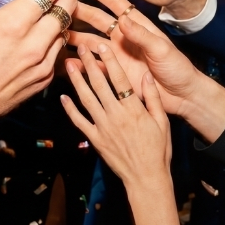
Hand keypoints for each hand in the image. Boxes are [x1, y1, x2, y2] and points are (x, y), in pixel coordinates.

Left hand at [61, 44, 170, 187]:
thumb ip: (153, 97)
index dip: (110, 60)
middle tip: (81, 48)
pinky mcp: (95, 139)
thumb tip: (147, 75)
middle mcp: (115, 115)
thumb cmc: (158, 150)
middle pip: (99, 84)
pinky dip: (70, 109)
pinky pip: (80, 121)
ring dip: (76, 81)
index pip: (119, 79)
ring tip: (69, 65)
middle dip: (89, 64)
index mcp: (133, 109)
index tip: (102, 46)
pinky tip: (62, 97)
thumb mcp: (162, 122)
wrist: (146, 178)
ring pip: (86, 99)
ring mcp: (103, 127)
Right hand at [69, 0, 179, 110]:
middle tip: (62, 5)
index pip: (116, 4)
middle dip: (81, 12)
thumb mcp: (161, 48)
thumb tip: (122, 19)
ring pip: (91, 42)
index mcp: (138, 26)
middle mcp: (124, 37)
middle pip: (98, 21)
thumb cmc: (178, 68)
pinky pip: (94, 66)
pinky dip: (81, 64)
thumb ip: (141, 34)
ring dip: (76, 37)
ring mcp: (118, 55)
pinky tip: (68, 61)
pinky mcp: (115, 73)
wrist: (182, 96)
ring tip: (58, 32)